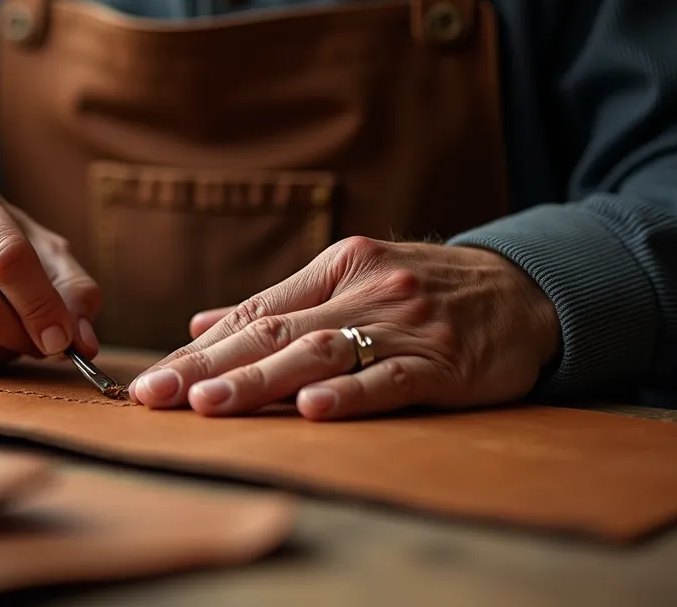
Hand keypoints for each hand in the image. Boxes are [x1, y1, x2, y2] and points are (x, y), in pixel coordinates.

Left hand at [129, 237, 560, 419]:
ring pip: (318, 353)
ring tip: (209, 403)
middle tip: (154, 395)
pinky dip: (348, 392)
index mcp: (335, 268)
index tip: (152, 379)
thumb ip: (277, 307)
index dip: (199, 349)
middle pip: (272, 332)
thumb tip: (199, 326)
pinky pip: (388, 378)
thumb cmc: (424, 291)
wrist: (524, 290)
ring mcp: (403, 324)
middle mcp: (362, 290)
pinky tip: (311, 408)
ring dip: (259, 380)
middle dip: (207, 367)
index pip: (254, 312)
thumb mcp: (350, 282)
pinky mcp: (443, 360)